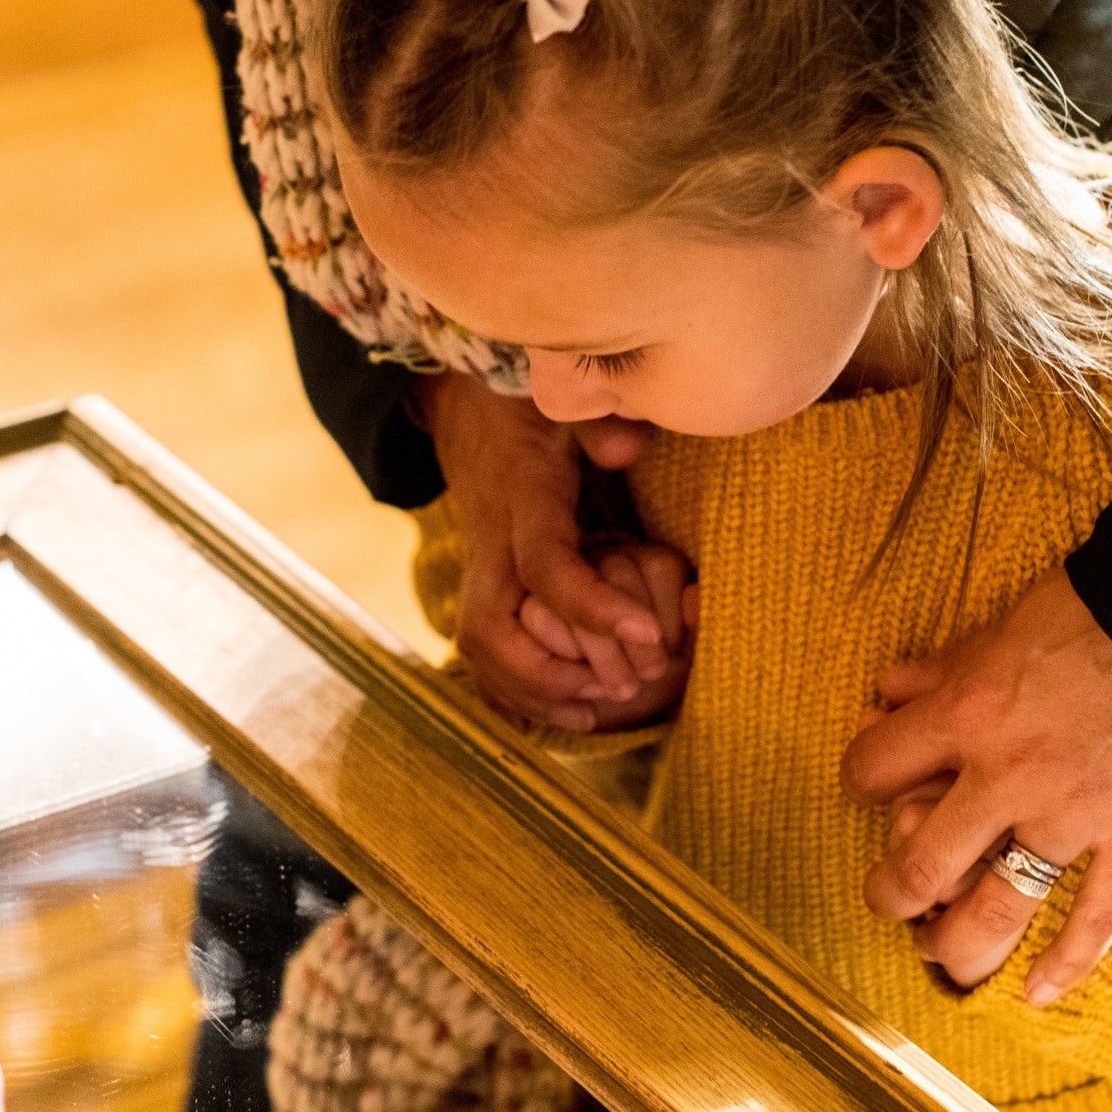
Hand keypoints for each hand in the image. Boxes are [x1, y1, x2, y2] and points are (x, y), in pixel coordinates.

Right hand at [418, 372, 694, 731]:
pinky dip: (511, 687)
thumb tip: (629, 449)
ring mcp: (479, 563)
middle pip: (492, 627)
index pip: (545, 566)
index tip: (647, 636)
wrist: (464, 402)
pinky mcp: (481, 579)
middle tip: (617, 693)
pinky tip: (557, 711)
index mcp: (520, 496)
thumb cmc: (527, 400)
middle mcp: (492, 539)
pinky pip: (480, 646)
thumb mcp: (564, 396)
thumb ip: (601, 421)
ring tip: (591, 714)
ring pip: (479, 644)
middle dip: (548, 675)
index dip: (591, 607)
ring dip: (528, 690)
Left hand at [840, 569, 1111, 1003]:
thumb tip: (882, 692)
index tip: (869, 785)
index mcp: (964, 715)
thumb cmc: (1092, 612)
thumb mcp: (997, 628)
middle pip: (920, 864)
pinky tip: (1035, 992)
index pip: (871, 770)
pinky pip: (1097, 917)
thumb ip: (938, 670)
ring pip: (998, 909)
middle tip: (887, 898)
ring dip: (957, 944)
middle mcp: (1007, 777)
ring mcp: (1072, 817)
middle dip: (891, 892)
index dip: (860, 780)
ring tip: (937, 952)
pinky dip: (1068, 963)